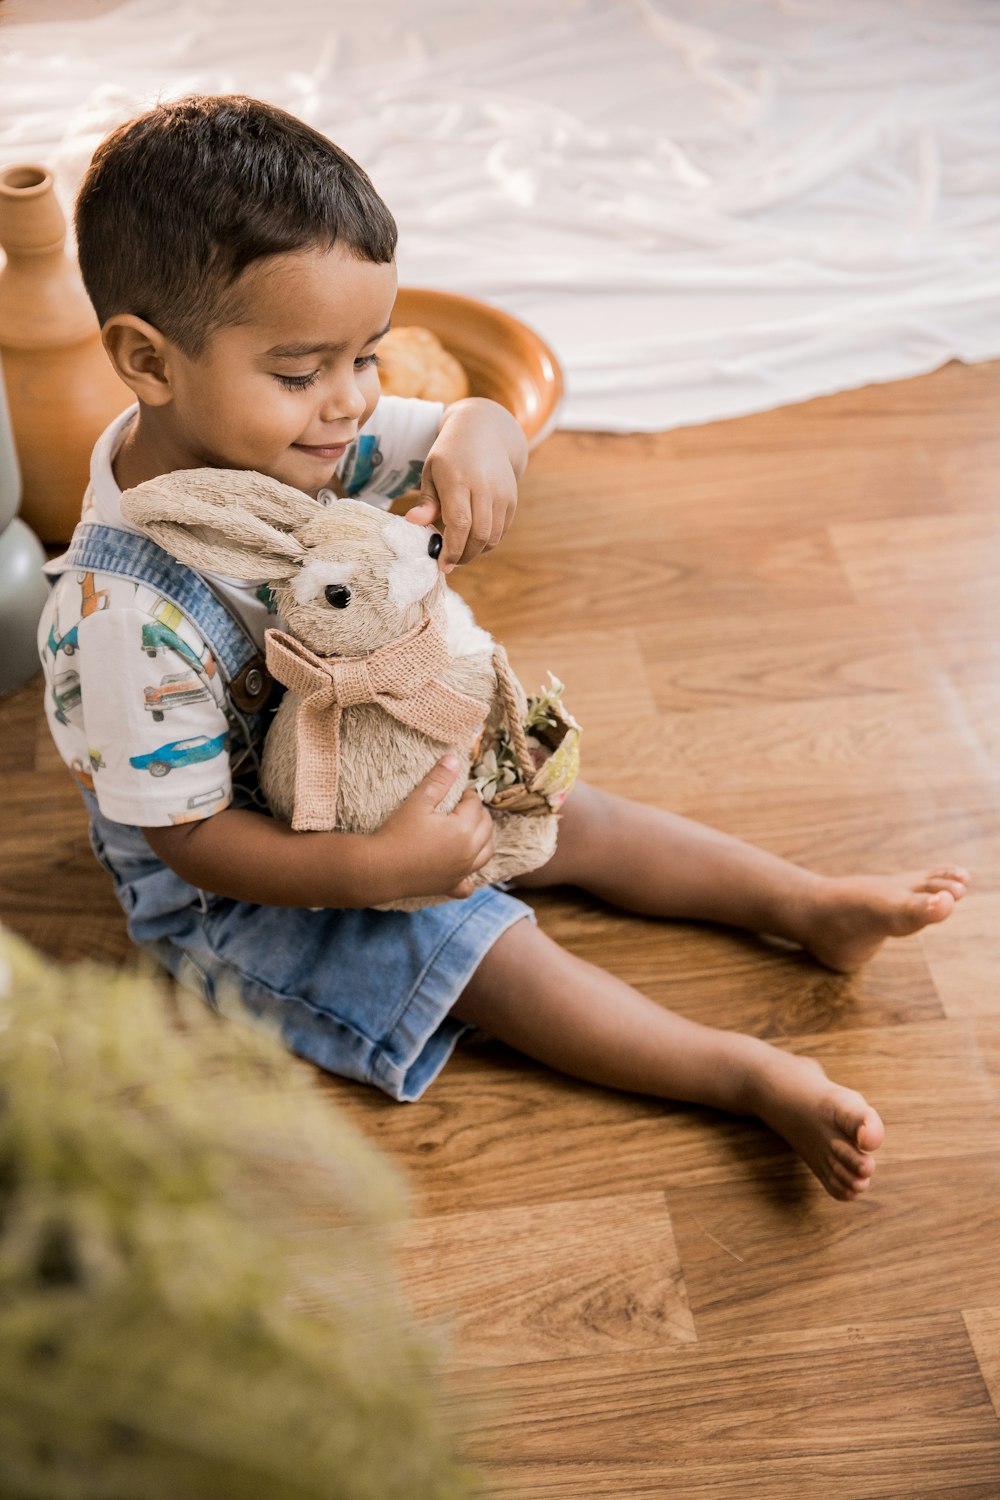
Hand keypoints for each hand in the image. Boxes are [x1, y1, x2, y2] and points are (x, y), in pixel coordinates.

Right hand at [373, 755, 494, 899]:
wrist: (379, 869)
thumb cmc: (397, 833)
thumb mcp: (418, 801)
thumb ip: (439, 780)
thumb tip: (454, 759)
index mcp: (463, 829)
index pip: (476, 805)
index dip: (469, 795)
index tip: (461, 791)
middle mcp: (469, 852)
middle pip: (486, 827)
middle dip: (479, 814)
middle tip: (466, 806)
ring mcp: (462, 872)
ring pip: (486, 853)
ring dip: (483, 839)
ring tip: (471, 830)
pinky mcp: (450, 886)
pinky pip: (469, 884)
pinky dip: (470, 875)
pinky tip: (462, 868)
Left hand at [405, 398, 526, 569]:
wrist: (487, 431)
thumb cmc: (451, 454)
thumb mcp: (432, 471)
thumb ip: (426, 500)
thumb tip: (413, 522)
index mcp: (458, 479)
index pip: (459, 522)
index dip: (451, 548)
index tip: (442, 564)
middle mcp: (484, 487)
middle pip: (478, 534)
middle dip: (463, 556)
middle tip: (449, 563)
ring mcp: (502, 494)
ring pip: (492, 537)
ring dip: (475, 552)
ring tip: (460, 553)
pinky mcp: (512, 499)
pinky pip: (501, 531)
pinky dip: (487, 542)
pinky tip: (473, 540)